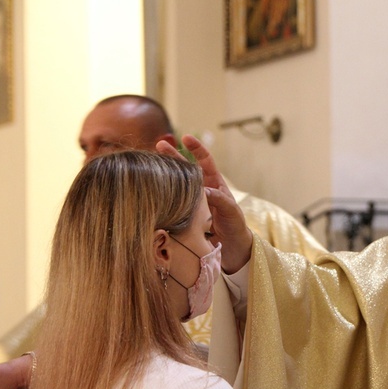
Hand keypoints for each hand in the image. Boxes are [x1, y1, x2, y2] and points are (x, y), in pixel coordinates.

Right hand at [156, 136, 252, 272]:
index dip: (197, 148)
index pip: (205, 161)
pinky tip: (151, 192)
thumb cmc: (236, 228)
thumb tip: (203, 189)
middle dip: (173, 156)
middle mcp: (201, 191)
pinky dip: (163, 197)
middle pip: (185, 169)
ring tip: (150, 166)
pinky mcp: (183, 217)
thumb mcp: (232, 212)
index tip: (186, 138)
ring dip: (164, 176)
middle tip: (159, 145)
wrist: (233, 250)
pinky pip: (172, 204)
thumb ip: (220, 199)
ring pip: (176, 186)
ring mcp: (191, 203)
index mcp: (215, 185)